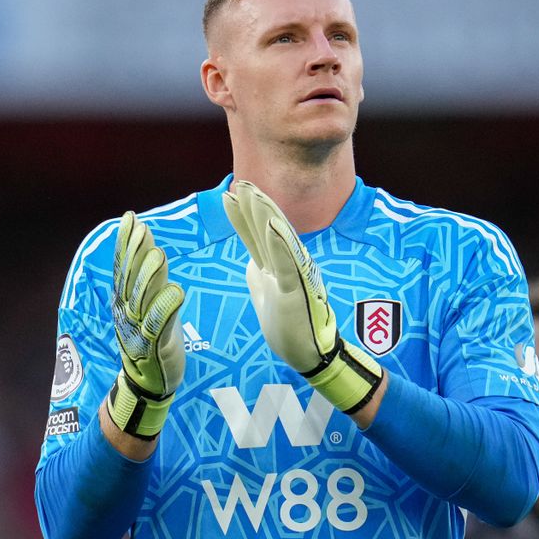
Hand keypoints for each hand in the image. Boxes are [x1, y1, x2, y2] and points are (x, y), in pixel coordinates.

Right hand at [105, 211, 185, 438]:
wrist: (148, 381)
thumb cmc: (150, 337)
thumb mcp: (147, 305)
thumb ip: (148, 278)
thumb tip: (149, 244)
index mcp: (124, 301)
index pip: (123, 267)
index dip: (126, 243)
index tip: (130, 219)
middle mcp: (127, 313)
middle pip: (130, 279)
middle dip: (136, 253)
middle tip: (142, 228)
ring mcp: (139, 330)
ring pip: (142, 300)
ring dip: (149, 277)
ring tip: (158, 254)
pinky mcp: (155, 347)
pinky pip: (158, 326)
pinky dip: (165, 309)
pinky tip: (175, 291)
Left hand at [223, 181, 382, 412]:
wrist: (308, 356)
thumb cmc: (290, 329)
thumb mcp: (265, 297)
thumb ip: (259, 277)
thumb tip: (250, 260)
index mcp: (275, 268)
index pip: (256, 236)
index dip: (242, 216)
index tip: (229, 194)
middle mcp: (286, 266)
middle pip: (266, 229)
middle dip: (252, 205)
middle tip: (240, 182)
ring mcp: (293, 275)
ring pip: (277, 238)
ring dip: (265, 214)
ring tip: (252, 192)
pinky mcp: (297, 289)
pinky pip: (287, 262)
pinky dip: (280, 242)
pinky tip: (272, 224)